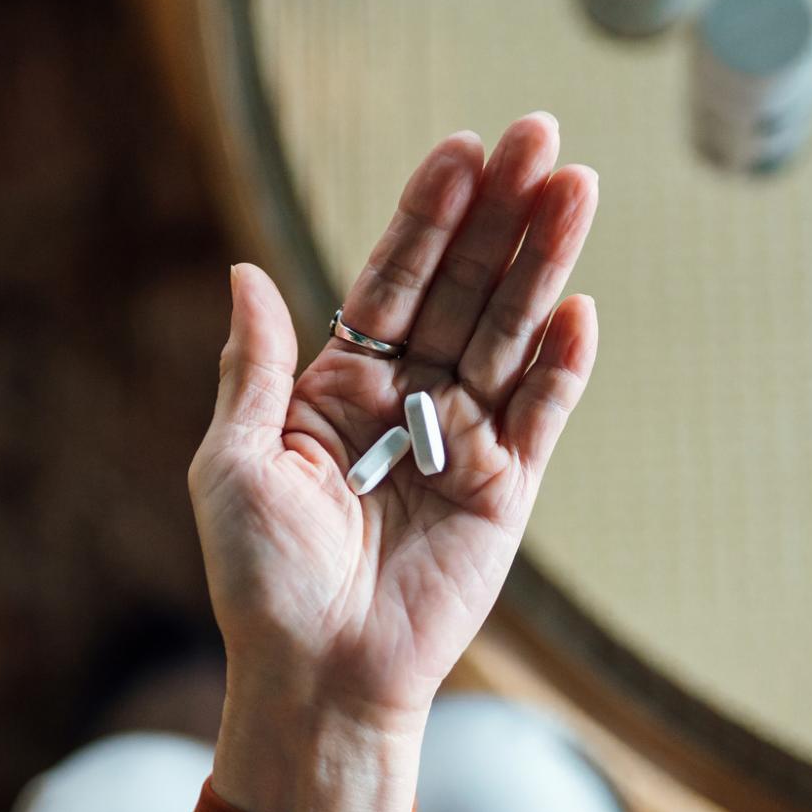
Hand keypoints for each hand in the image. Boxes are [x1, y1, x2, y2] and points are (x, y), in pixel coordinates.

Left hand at [190, 114, 598, 811]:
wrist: (316, 676)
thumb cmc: (261, 579)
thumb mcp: (231, 464)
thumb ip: (256, 368)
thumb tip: (248, 271)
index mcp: (339, 386)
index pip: (392, 279)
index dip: (427, 215)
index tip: (461, 148)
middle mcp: (407, 400)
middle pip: (463, 287)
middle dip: (502, 212)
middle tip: (542, 136)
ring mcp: (462, 441)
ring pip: (509, 333)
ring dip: (543, 263)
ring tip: (577, 187)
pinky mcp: (505, 491)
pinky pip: (540, 416)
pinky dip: (561, 365)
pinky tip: (580, 307)